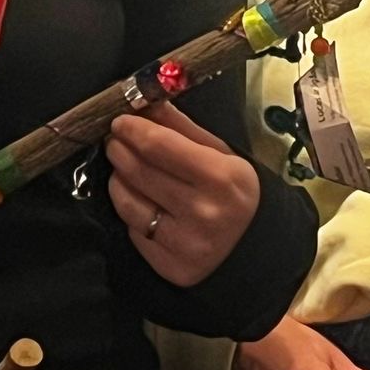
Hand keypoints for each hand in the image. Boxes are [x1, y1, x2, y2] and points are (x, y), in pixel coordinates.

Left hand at [105, 101, 261, 287]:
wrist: (254, 249)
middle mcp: (203, 212)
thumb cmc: (235, 192)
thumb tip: (147, 102)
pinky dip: (130, 209)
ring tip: (123, 168)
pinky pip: (132, 229)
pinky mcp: (168, 266)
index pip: (159, 146)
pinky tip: (138, 199)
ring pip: (127, 201)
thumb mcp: (221, 154)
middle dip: (120, 149)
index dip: (134, 129)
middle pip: (139, 171)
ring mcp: (184, 243)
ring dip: (118, 178)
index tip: (120, 119)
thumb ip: (182, 128)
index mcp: (222, 177)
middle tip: (116, 139)